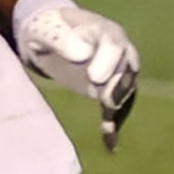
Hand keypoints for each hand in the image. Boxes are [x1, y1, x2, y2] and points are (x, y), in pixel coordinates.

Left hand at [15, 0, 139, 150]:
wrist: (51, 36)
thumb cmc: (48, 30)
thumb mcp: (48, 30)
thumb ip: (63, 40)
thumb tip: (82, 55)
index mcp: (102, 29)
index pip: (112, 42)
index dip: (107, 60)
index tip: (95, 78)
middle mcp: (117, 48)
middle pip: (126, 67)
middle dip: (118, 85)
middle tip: (107, 101)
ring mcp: (117, 69)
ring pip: (126, 88)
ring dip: (119, 107)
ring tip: (109, 126)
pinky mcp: (110, 89)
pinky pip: (117, 107)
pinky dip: (113, 124)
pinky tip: (110, 144)